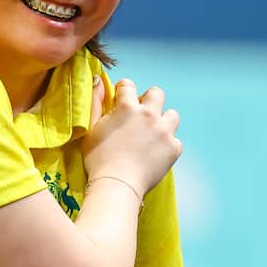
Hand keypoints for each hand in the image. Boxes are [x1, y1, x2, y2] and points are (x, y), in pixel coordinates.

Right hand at [81, 78, 180, 194]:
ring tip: (153, 133)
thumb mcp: (91, 129)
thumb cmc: (98, 159)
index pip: (128, 85)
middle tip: (141, 113)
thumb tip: (98, 81)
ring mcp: (164, 131)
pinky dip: (167, 145)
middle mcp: (149, 115)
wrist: (117, 186)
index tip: (122, 97)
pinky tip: (156, 153)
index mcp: (127, 108)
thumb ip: (96, 103)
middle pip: (157, 93)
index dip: (123, 90)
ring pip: (172, 115)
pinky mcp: (174, 148)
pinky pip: (175, 140)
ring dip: (164, 121)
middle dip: (149, 99)